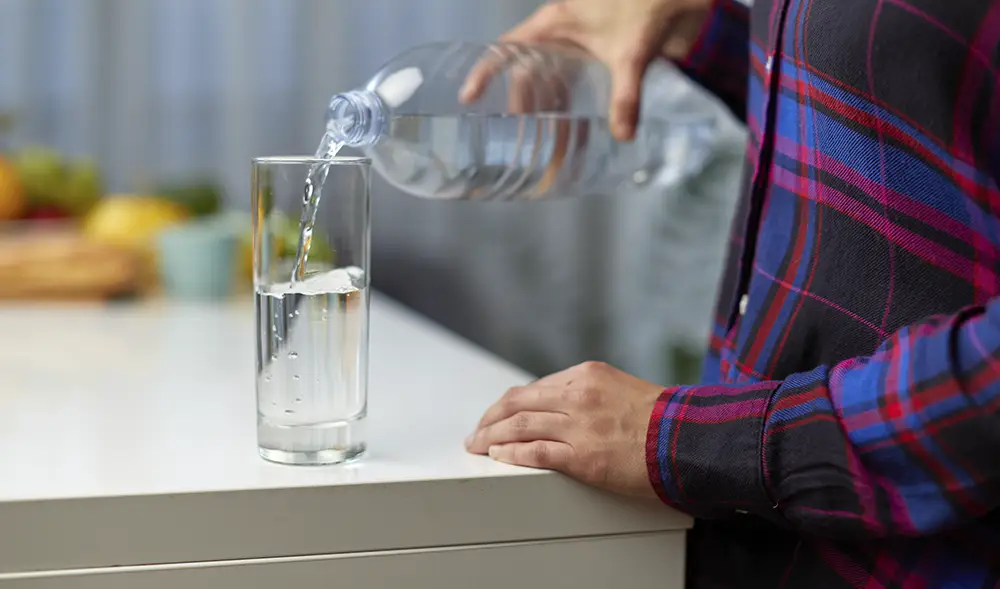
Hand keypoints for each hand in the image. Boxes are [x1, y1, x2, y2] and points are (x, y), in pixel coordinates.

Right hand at [464, 0, 710, 140]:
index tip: (468, 97)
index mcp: (555, 22)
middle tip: (519, 136)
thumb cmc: (647, 7)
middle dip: (522, 104)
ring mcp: (578, 42)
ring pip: (549, 78)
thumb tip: (623, 135)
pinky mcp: (597, 52)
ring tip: (545, 142)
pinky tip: (575, 128)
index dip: (485, 70)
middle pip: (527, 70)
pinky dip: (570, 103)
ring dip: (547, 108)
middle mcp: (561, 32)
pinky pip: (573, 80)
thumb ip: (626, 94)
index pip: (507, 47)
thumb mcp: (631, 52)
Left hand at [465, 361, 664, 498]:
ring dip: (490, 436)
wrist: (691, 439)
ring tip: (477, 446)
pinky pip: (533, 452)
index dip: (510, 403)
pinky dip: (509, 453)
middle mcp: (578, 395)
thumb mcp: (624, 390)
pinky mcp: (582, 456)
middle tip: (477, 431)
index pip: (535, 387)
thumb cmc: (666, 420)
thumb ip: (593, 395)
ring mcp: (578, 425)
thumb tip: (567, 408)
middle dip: (490, 417)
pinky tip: (497, 456)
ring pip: (518, 425)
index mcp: (587, 375)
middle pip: (517, 402)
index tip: (500, 413)